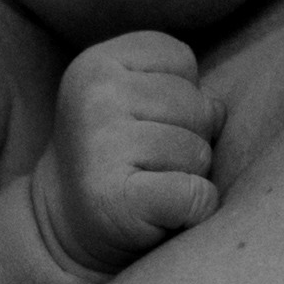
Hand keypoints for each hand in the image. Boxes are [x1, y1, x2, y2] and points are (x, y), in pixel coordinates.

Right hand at [31, 30, 224, 278]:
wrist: (66, 224)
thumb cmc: (116, 156)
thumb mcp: (138, 100)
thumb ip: (180, 87)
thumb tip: (217, 111)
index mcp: (96, 63)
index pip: (181, 59)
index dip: (178, 97)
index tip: (140, 122)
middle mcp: (94, 96)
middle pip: (198, 106)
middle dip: (189, 138)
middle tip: (145, 162)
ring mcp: (102, 146)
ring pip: (200, 152)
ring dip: (189, 177)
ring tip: (148, 185)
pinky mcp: (118, 199)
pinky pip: (197, 196)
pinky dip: (193, 212)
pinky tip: (160, 214)